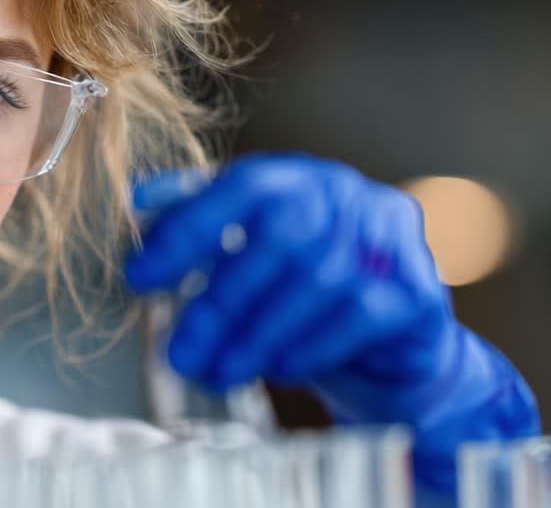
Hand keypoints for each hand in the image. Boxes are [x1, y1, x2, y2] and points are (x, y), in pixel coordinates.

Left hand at [124, 152, 537, 491]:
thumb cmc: (299, 295)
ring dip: (258, 335)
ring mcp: (388, 240)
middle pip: (281, 237)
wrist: (387, 349)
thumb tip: (134, 200)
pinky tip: (276, 370)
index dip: (185, 229)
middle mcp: (346, 196)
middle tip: (180, 351)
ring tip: (217, 372)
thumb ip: (198, 221)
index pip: (240, 187)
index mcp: (297, 178)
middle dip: (222, 301)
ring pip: (319, 280)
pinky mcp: (416, 291)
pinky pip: (359, 314)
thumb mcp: (246, 251)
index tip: (138, 277)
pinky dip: (308, 346)